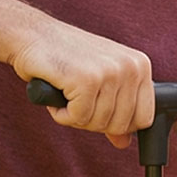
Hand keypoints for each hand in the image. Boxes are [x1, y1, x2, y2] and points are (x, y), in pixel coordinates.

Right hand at [13, 27, 154, 147]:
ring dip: (75, 116)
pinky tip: (57, 91)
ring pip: (99, 123)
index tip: (99, 110)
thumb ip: (116, 111)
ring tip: (67, 91)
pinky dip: (62, 114)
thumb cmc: (67, 58)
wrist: (32, 35)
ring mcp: (110, 72)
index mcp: (141, 66)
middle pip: (121, 125)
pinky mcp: (87, 79)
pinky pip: (78, 118)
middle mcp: (131, 67)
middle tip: (78, 99)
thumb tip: (125, 142)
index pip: (144, 118)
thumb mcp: (101, 82)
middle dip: (94, 121)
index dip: (119, 124)